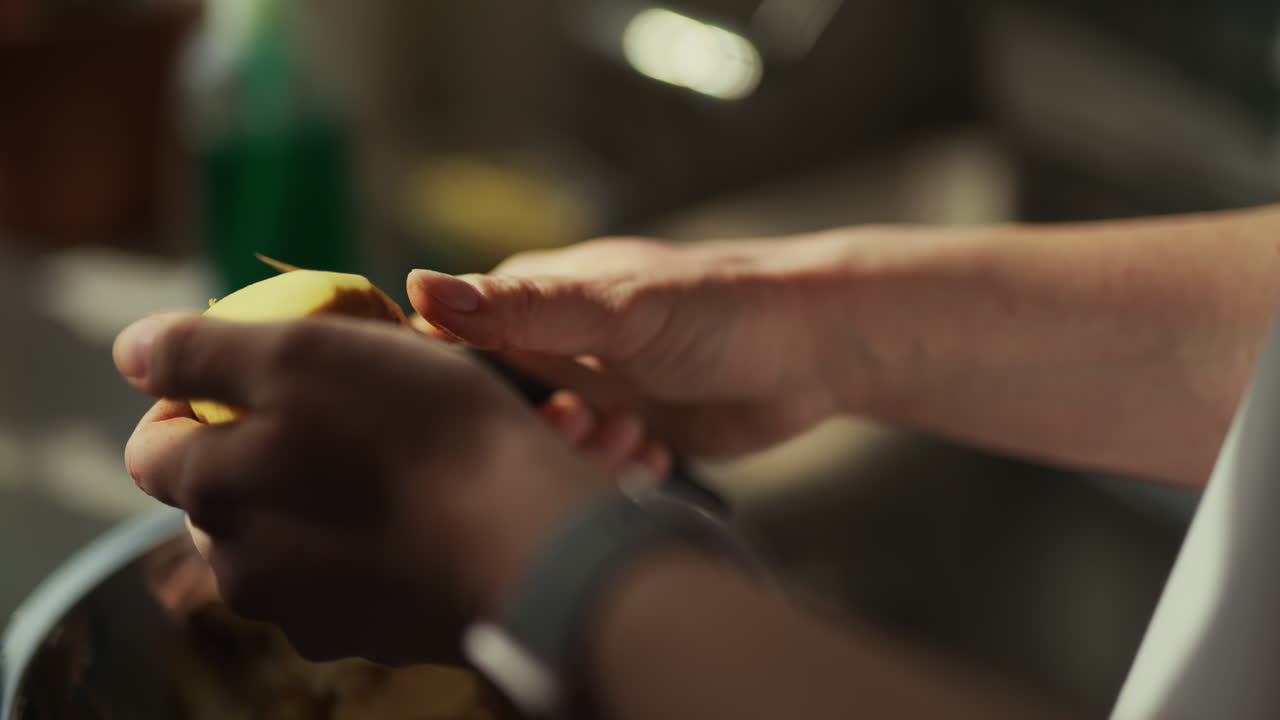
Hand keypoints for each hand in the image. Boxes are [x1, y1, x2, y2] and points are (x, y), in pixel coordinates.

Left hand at [116, 312, 610, 664]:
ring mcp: (309, 614)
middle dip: (263, 452)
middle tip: (344, 410)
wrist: (532, 543)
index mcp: (211, 493)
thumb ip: (196, 351)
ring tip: (393, 458)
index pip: (153, 447)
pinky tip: (420, 512)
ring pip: (288, 538)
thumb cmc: (422, 433)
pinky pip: (348, 576)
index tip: (263, 378)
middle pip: (225, 496)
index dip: (194, 402)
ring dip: (320, 496)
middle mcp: (243, 570)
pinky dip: (369, 541)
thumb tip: (132, 354)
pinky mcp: (373, 636)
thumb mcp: (300, 353)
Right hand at [410, 237, 850, 455]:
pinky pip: (590, 471)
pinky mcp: (623, 432)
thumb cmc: (721, 309)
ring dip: (582, 456)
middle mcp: (551, 346)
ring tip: (633, 435)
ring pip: (544, 448)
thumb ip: (525, 308)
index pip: (451, 346)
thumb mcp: (618, 310)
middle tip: (588, 426)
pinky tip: (654, 455)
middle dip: (535, 434)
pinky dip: (615, 473)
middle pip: (496, 410)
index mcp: (534, 299)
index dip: (463, 390)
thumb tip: (417, 288)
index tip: (506, 414)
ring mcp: (588, 391)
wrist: (815, 351)